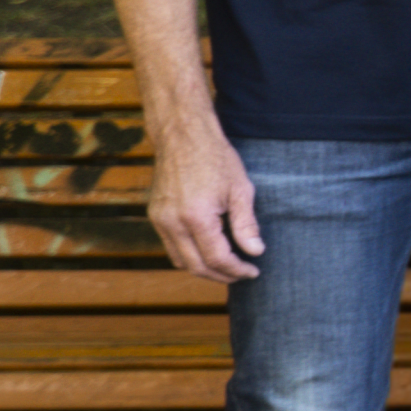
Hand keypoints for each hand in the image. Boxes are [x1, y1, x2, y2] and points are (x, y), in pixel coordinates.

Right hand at [147, 123, 263, 281]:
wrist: (183, 135)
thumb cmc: (216, 158)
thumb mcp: (241, 189)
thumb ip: (246, 224)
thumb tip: (255, 252)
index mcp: (195, 216)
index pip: (217, 258)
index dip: (237, 270)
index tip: (253, 271)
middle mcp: (172, 222)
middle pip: (195, 266)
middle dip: (221, 276)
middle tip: (242, 275)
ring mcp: (159, 219)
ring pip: (180, 260)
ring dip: (204, 269)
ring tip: (228, 267)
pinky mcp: (155, 215)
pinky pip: (171, 246)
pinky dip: (190, 255)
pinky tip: (209, 251)